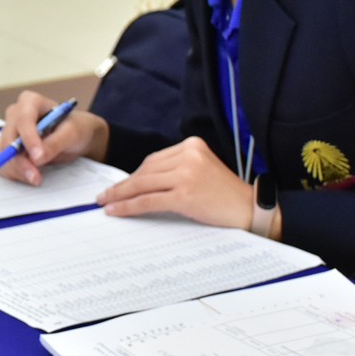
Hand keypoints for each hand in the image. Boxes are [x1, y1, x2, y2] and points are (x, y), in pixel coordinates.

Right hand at [0, 90, 108, 185]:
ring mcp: (9, 132)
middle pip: (9, 139)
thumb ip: (55, 143)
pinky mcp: (7, 148)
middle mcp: (15, 115)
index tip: (38, 156)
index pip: (23, 119)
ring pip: (2, 153)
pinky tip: (29, 176)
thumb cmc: (75, 128)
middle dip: (21, 160)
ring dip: (17, 169)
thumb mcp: (72, 133)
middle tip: (36, 176)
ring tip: (36, 178)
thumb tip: (37, 157)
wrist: (74, 137)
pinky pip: (3, 162)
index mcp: (30, 102)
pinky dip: (14, 173)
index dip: (28, 138)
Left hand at [97, 136, 252, 229]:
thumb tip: (140, 182)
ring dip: (121, 195)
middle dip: (123, 185)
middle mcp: (188, 155)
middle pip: (145, 171)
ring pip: (143, 185)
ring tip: (105, 203)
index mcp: (192, 145)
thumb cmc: (224, 194)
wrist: (250, 209)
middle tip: (104, 195)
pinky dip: (129, 206)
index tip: (118, 186)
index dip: (133, 175)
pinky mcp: (185, 195)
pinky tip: (116, 210)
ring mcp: (187, 174)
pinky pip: (148, 200)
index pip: (153, 160)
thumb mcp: (201, 169)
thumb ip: (176, 169)